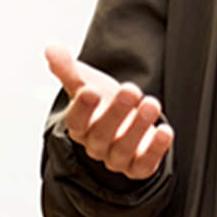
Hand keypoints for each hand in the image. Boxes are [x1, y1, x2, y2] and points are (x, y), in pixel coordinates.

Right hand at [45, 45, 172, 178]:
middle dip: (117, 112)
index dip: (82, 108)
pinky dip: (155, 150)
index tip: (90, 90)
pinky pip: (145, 165)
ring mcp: (117, 159)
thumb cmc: (104, 104)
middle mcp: (96, 145)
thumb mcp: (88, 83)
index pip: (75, 121)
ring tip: (150, 103)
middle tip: (130, 90)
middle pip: (101, 134)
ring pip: (123, 149)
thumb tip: (52, 49)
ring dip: (138, 127)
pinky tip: (164, 131)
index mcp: (80, 127)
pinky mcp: (138, 167)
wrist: (127, 123)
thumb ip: (69, 69)